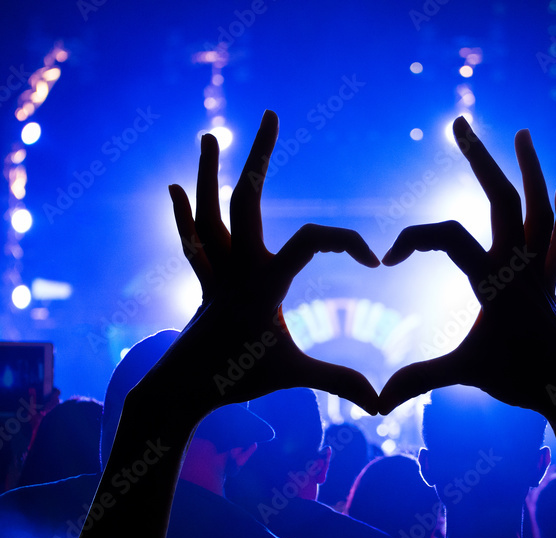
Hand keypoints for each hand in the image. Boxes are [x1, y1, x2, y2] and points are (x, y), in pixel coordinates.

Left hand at [159, 110, 379, 413]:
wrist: (179, 390)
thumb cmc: (237, 381)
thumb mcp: (293, 377)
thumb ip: (338, 381)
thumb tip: (381, 404)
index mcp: (264, 283)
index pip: (311, 240)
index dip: (349, 242)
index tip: (376, 263)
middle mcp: (236, 267)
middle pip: (248, 199)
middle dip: (260, 156)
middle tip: (270, 115)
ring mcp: (215, 271)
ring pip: (210, 212)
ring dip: (209, 173)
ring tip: (210, 135)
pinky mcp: (203, 282)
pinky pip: (192, 240)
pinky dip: (183, 214)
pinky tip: (174, 189)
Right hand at [378, 117, 555, 418]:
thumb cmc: (520, 380)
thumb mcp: (464, 374)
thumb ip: (419, 380)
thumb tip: (377, 402)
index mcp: (494, 280)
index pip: (448, 236)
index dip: (412, 239)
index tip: (386, 261)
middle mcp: (519, 265)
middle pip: (501, 197)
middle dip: (479, 158)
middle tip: (459, 124)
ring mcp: (539, 270)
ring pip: (538, 207)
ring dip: (531, 168)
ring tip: (523, 134)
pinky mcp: (551, 282)